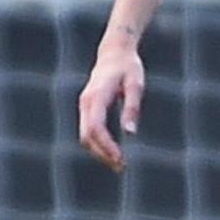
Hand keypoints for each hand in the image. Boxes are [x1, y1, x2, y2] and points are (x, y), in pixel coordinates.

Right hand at [78, 36, 144, 173]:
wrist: (115, 53)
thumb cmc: (129, 67)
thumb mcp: (136, 85)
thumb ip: (132, 107)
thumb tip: (130, 133)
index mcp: (96, 96)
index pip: (95, 127)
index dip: (105, 145)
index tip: (120, 158)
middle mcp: (86, 102)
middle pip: (87, 135)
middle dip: (102, 153)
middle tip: (120, 166)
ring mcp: (84, 105)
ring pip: (85, 135)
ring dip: (99, 151)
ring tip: (118, 163)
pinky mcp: (87, 107)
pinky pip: (88, 129)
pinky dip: (98, 143)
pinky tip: (112, 151)